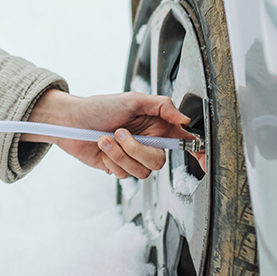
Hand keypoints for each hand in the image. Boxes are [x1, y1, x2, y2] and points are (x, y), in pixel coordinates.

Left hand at [24, 90, 202, 177]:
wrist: (71, 121)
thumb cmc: (99, 107)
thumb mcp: (132, 100)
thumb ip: (162, 106)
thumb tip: (184, 119)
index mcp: (157, 125)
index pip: (184, 140)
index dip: (199, 152)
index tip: (205, 161)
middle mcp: (148, 142)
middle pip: (159, 161)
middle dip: (137, 150)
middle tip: (120, 133)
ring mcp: (133, 157)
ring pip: (142, 171)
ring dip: (119, 155)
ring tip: (106, 139)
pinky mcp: (119, 167)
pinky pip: (125, 176)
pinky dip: (111, 162)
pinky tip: (102, 149)